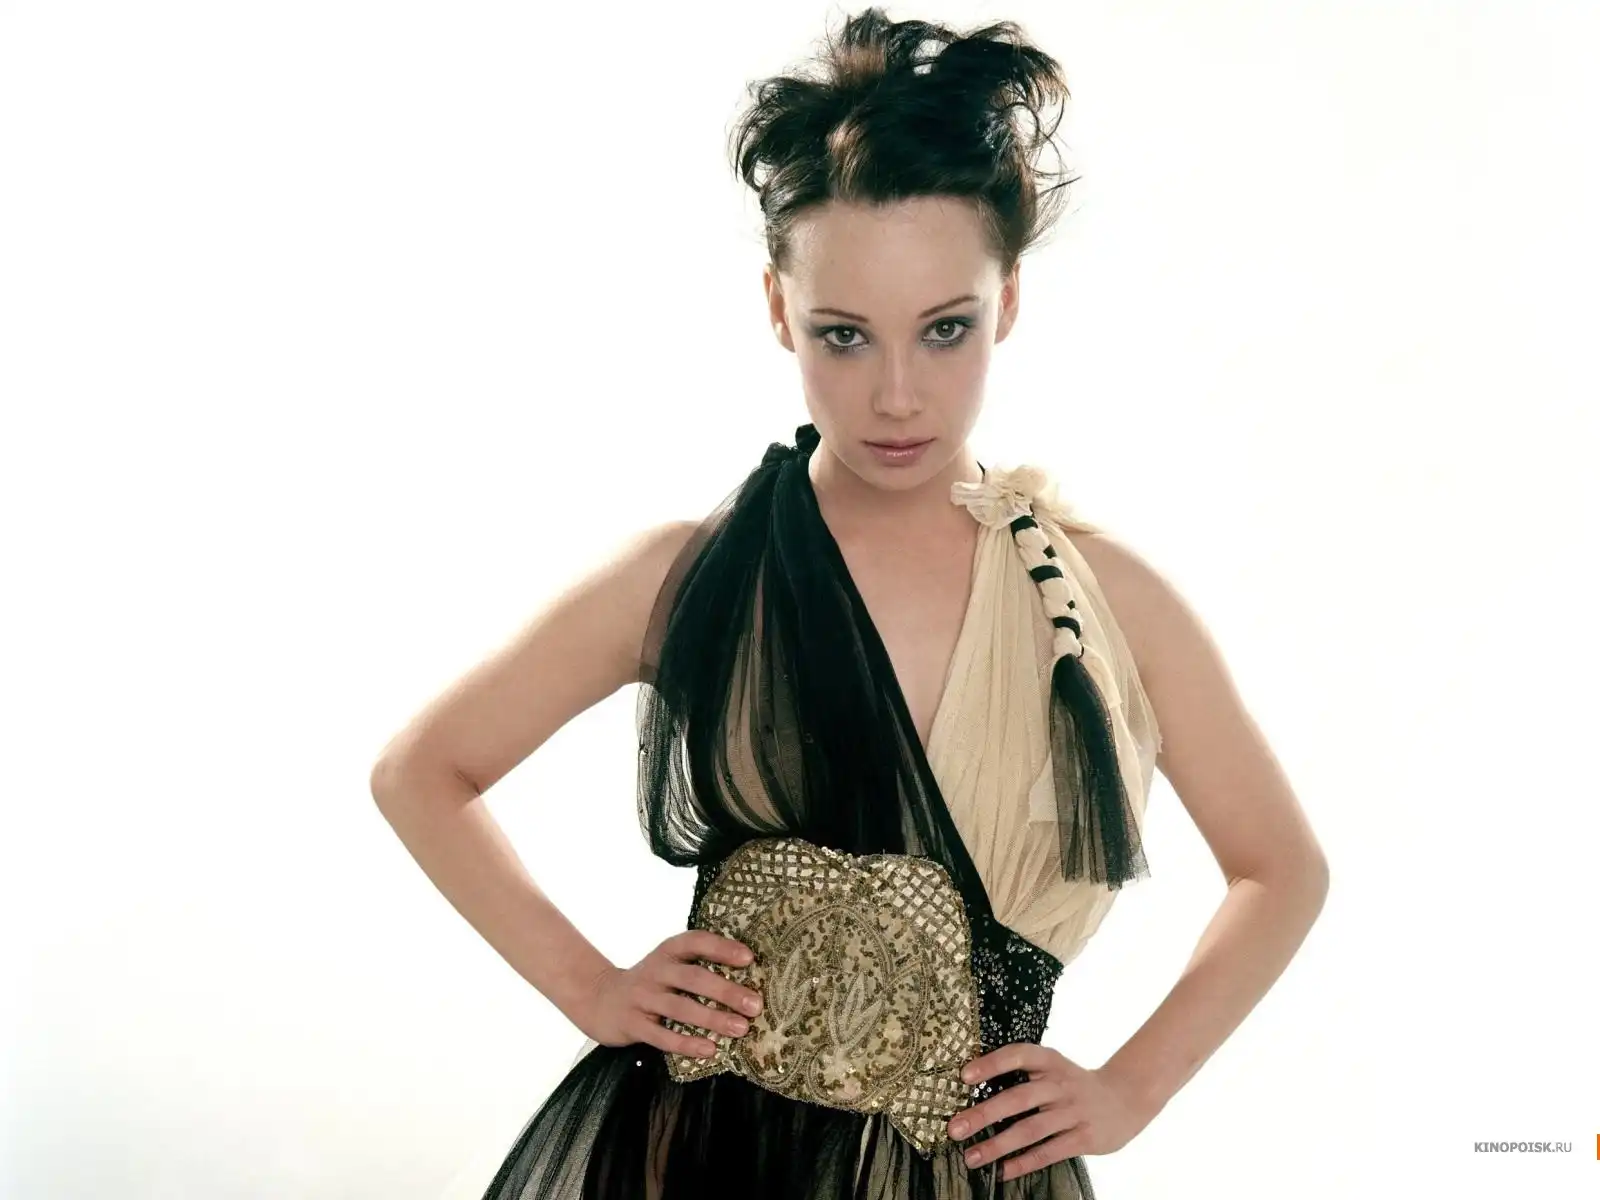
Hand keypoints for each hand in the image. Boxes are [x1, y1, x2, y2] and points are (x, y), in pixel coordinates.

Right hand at [575, 930, 764, 1057]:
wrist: (597, 999)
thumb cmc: (649, 984)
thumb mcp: (667, 967)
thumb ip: (696, 969)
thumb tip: (747, 983)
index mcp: (667, 952)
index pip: (696, 942)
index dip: (721, 948)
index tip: (748, 958)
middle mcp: (655, 971)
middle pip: (693, 978)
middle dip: (726, 991)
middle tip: (754, 1005)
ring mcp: (642, 998)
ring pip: (680, 1008)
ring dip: (712, 1018)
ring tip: (740, 1028)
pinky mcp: (632, 1024)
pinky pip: (661, 1036)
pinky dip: (686, 1043)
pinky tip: (709, 1049)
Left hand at [946, 1045, 1150, 1180]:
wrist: (1126, 1098)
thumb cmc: (1075, 1084)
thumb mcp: (1054, 1068)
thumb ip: (1024, 1075)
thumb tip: (974, 1090)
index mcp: (1050, 1061)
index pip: (1018, 1055)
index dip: (991, 1064)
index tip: (963, 1076)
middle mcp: (1061, 1084)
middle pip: (1018, 1098)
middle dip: (983, 1114)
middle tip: (954, 1128)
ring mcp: (1074, 1111)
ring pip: (1031, 1129)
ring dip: (998, 1146)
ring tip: (972, 1157)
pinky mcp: (1085, 1137)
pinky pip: (1050, 1151)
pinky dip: (1024, 1162)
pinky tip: (1003, 1172)